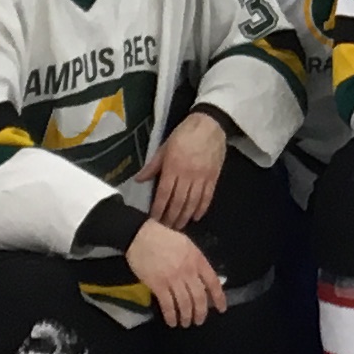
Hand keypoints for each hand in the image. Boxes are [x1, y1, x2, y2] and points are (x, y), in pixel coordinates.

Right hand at [125, 212, 224, 326]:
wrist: (141, 236)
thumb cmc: (164, 238)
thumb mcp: (187, 245)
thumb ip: (196, 262)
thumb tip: (204, 280)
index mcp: (197, 259)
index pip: (213, 282)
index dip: (219, 298)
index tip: (221, 308)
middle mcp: (188, 270)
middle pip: (200, 297)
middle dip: (201, 312)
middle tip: (199, 320)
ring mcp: (173, 278)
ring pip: (185, 303)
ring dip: (186, 316)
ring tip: (185, 323)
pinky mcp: (158, 285)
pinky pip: (168, 304)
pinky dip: (171, 315)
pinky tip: (172, 321)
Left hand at [142, 112, 227, 231]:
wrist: (209, 125)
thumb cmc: (184, 134)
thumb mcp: (164, 147)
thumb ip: (153, 165)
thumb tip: (139, 180)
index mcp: (173, 168)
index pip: (164, 194)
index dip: (159, 209)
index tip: (154, 220)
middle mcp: (187, 176)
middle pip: (178, 202)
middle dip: (171, 217)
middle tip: (166, 228)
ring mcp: (202, 178)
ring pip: (192, 203)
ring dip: (185, 217)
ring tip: (179, 226)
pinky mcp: (214, 177)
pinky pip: (207, 197)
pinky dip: (202, 208)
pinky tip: (196, 216)